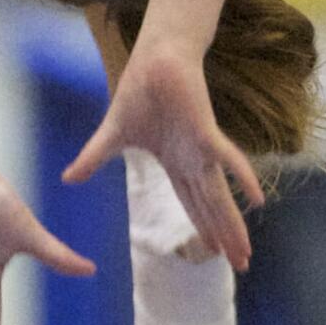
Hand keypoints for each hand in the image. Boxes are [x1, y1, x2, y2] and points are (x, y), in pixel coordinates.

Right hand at [63, 40, 264, 268]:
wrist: (155, 59)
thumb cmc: (139, 91)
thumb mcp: (111, 135)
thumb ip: (94, 159)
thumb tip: (67, 179)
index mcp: (175, 163)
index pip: (191, 202)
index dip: (203, 227)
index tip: (215, 252)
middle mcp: (193, 161)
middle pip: (210, 207)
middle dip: (225, 236)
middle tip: (241, 266)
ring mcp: (201, 149)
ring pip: (220, 195)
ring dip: (233, 224)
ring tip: (245, 252)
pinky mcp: (205, 132)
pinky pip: (227, 159)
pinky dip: (242, 177)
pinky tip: (258, 199)